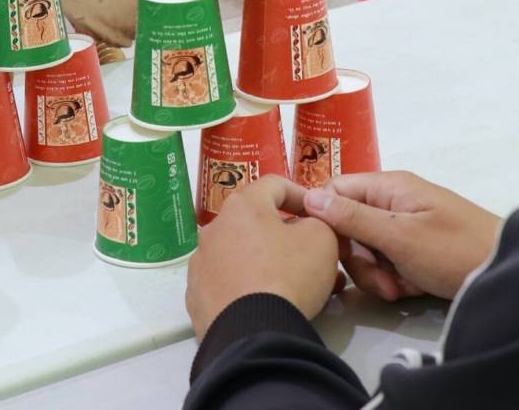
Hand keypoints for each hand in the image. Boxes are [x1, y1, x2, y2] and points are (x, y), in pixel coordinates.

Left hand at [185, 176, 339, 336]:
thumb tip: (307, 225)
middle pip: (255, 221)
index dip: (301, 195)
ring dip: (266, 261)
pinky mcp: (196, 296)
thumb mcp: (322, 239)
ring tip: (293, 284)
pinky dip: (247, 286)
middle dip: (285, 234)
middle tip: (309, 252)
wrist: (252, 333)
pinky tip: (267, 302)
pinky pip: (227, 282)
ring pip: (241, 254)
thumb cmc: (288, 275)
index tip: (318, 213)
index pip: (275, 185)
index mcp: (243, 206)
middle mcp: (214, 228)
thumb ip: (319, 221)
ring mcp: (201, 263)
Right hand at [300, 171, 500, 301]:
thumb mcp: (399, 236)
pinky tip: (412, 287)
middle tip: (379, 280)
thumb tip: (310, 198)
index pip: (335, 190)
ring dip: (377, 273)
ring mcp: (406, 225)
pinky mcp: (417, 249)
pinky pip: (389, 262)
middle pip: (349, 225)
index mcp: (389, 186)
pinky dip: (396, 278)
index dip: (324, 218)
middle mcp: (394, 200)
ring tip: (400, 287)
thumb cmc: (454, 250)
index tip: (325, 250)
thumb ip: (353, 217)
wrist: (506, 276)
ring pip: (368, 249)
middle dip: (359, 258)